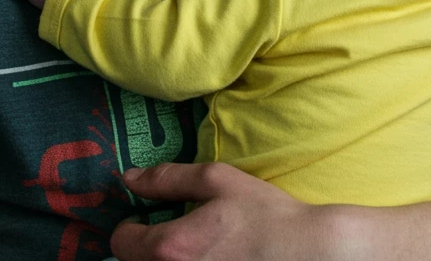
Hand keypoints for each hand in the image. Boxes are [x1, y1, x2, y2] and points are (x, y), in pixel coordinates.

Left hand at [110, 162, 335, 260]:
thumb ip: (167, 178)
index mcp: (171, 248)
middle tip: (174, 234)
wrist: (309, 254)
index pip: (121, 241)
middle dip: (145, 248)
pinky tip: (211, 260)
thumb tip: (130, 178)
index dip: (131, 225)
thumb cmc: (264, 215)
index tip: (148, 219)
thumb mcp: (216, 180)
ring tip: (194, 249)